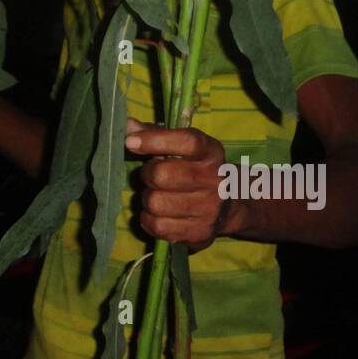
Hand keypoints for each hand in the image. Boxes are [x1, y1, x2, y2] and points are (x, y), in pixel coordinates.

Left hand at [124, 117, 242, 249]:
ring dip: (148, 199)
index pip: (187, 142)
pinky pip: (158, 226)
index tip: (130, 141)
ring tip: (158, 195)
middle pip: (162, 175)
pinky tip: (158, 213)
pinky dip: (149, 220)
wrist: (229, 205)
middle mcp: (214, 180)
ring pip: (155, 203)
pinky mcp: (199, 233)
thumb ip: (156, 134)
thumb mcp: (185, 147)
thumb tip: (127, 125)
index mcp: (211, 153)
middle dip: (148, 174)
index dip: (155, 140)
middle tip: (152, 176)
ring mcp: (209, 209)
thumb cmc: (196, 168)